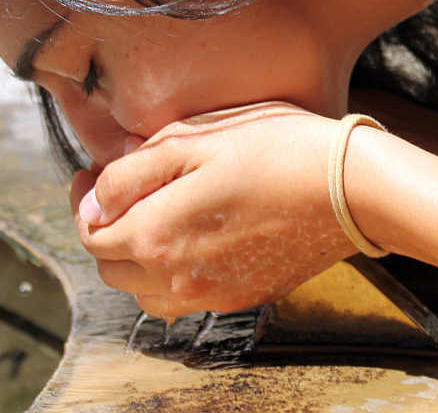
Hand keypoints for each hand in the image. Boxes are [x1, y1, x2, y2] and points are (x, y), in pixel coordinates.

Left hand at [68, 102, 359, 318]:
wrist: (353, 190)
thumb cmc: (279, 150)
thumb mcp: (196, 139)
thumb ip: (133, 172)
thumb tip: (94, 197)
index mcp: (157, 234)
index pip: (90, 232)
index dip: (83, 200)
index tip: (93, 173)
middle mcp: (177, 277)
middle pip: (111, 266)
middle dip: (105, 229)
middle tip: (121, 190)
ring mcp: (213, 294)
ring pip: (145, 290)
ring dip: (137, 257)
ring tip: (155, 214)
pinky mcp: (244, 296)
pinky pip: (186, 297)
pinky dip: (173, 273)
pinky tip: (195, 235)